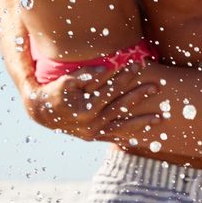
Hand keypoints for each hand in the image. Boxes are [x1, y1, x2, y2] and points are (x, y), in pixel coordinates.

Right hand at [25, 63, 162, 143]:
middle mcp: (91, 123)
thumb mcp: (66, 81)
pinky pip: (115, 137)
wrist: (41, 112)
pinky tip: (145, 134)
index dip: (125, 76)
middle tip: (156, 86)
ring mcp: (93, 133)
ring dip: (142, 122)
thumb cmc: (55, 91)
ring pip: (122, 126)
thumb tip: (107, 68)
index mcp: (85, 108)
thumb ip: (86, 75)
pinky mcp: (94, 138)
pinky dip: (130, 135)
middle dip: (139, 95)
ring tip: (160, 118)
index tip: (138, 65)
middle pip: (120, 106)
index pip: (110, 88)